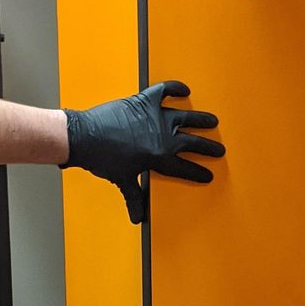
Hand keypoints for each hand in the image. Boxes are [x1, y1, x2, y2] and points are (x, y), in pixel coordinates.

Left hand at [61, 81, 225, 223]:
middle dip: (209, 148)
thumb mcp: (121, 179)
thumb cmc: (103, 160)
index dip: (198, 173)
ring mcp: (155, 117)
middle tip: (219, 150)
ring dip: (202, 120)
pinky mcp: (144, 101)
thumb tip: (137, 217)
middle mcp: (163, 137)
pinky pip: (164, 90)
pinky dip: (175, 88)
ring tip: (213, 121)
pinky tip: (184, 90)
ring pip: (187, 118)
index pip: (185, 168)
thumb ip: (133, 196)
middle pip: (193, 143)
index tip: (209, 175)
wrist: (85, 138)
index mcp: (159, 158)